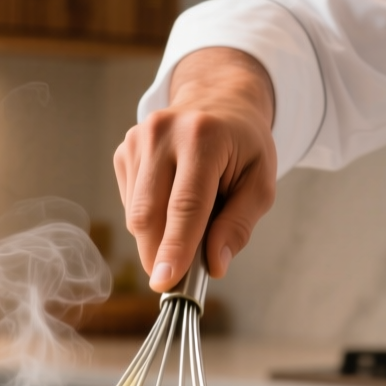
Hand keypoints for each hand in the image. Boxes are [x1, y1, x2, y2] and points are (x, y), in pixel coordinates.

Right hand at [115, 48, 277, 290]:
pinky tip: (172, 203)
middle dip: (159, 254)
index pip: (185, 205)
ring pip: (135, 214)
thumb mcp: (261, 183)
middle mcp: (162, 133)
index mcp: (203, 137)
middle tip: (177, 278)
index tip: (165, 282)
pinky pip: (131, 204)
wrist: (218, 102)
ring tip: (190, 224)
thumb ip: (239, 225)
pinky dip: (152, 219)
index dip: (175, 248)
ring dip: (158, 237)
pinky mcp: (124, 151)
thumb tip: (214, 265)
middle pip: (149, 213)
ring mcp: (137, 140)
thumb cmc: (244, 146)